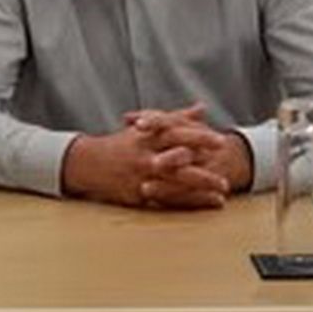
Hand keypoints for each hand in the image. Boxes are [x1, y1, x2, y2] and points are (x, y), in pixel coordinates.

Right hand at [61, 105, 232, 209]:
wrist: (88, 164)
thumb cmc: (121, 144)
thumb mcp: (146, 126)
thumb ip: (176, 117)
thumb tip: (201, 108)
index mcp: (147, 136)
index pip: (176, 133)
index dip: (198, 137)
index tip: (220, 141)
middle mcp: (144, 155)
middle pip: (177, 157)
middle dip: (202, 162)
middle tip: (224, 166)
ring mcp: (141, 175)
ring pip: (174, 181)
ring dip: (199, 185)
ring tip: (222, 190)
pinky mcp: (138, 194)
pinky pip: (167, 200)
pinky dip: (189, 202)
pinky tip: (208, 203)